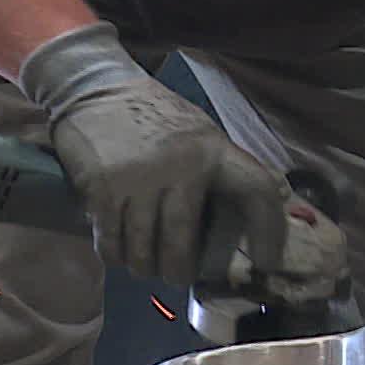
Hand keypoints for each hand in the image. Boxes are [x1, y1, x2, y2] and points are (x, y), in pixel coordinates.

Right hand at [20, 22, 289, 284]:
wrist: (94, 86)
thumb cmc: (152, 114)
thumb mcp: (196, 131)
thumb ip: (218, 168)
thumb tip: (245, 214)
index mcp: (212, 148)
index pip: (257, 189)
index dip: (269, 230)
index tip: (266, 262)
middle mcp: (181, 165)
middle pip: (183, 242)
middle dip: (179, 270)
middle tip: (177, 277)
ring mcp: (140, 179)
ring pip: (144, 248)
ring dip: (144, 267)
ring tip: (146, 267)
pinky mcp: (103, 188)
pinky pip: (111, 240)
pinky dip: (115, 255)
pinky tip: (119, 253)